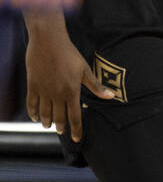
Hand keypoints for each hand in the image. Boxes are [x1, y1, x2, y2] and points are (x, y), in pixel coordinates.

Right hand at [25, 15, 114, 141]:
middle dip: (62, 127)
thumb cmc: (70, 54)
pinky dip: (33, 113)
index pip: (75, 116)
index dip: (76, 129)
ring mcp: (43, 91)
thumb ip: (96, 86)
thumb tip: (111, 96)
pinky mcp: (33, 86)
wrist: (49, 42)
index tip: (77, 139)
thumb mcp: (85, 70)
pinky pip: (31, 104)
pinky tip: (35, 117)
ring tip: (49, 126)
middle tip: (63, 132)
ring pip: (44, 113)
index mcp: (71, 92)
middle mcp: (56, 94)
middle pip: (59, 117)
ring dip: (47, 121)